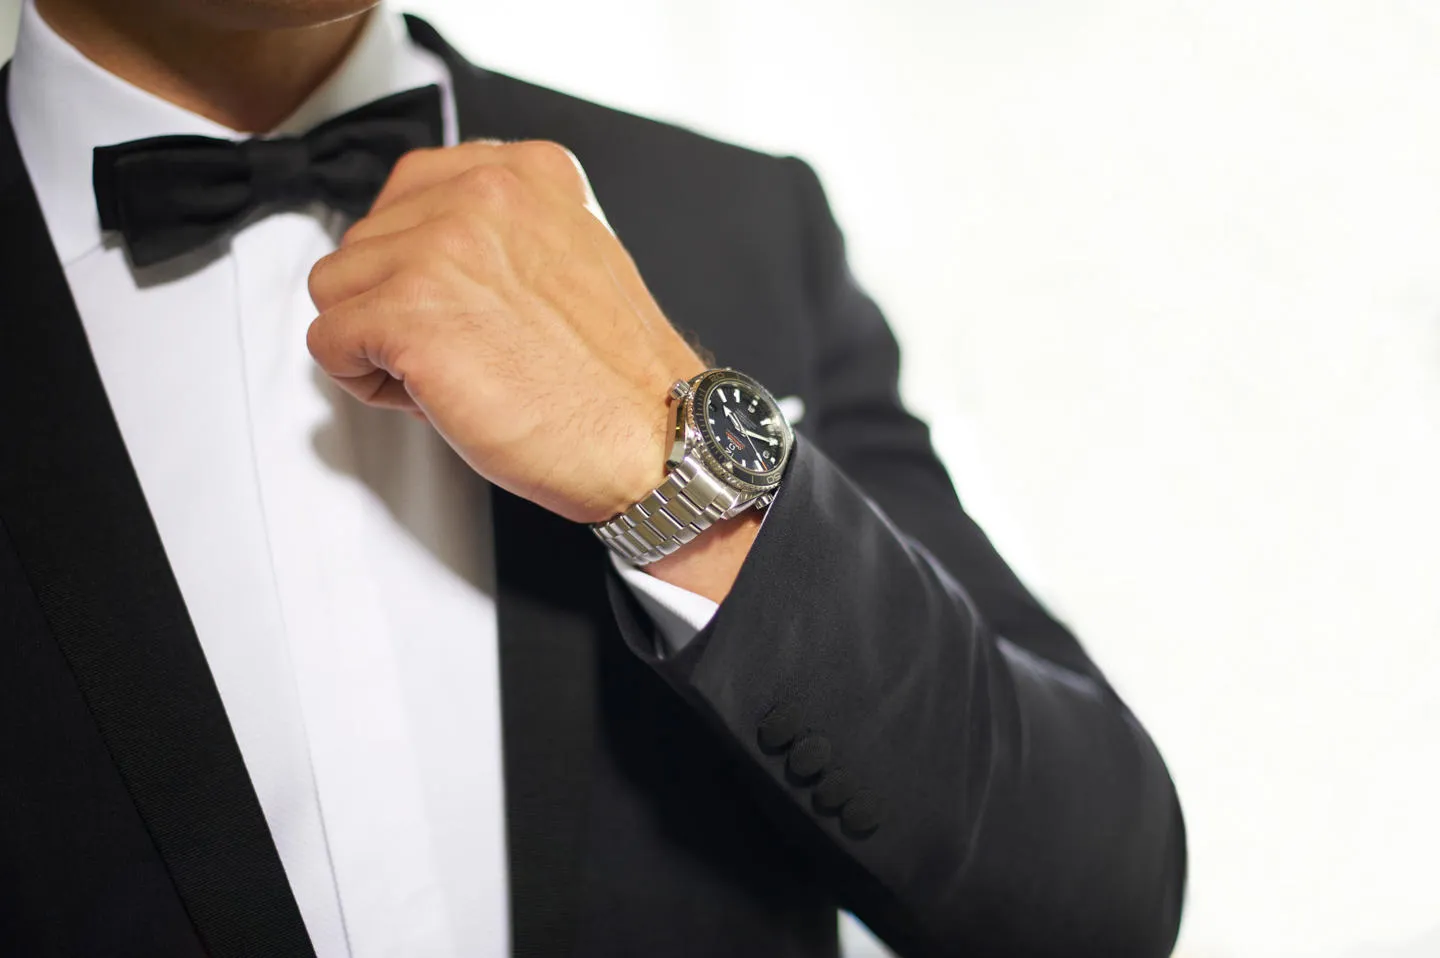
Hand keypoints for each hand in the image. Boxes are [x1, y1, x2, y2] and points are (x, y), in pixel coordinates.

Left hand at [305, 140, 705, 522]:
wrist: (652, 437)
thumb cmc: (613, 375)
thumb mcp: (570, 254)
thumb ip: (501, 229)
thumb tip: (419, 248)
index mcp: (526, 170)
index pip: (409, 191)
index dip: (419, 263)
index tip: (458, 304)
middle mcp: (480, 192)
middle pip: (365, 241)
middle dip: (397, 304)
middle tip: (464, 352)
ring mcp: (439, 247)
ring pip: (335, 288)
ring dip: (375, 340)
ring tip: (447, 374)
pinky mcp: (408, 312)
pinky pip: (328, 343)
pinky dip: (364, 383)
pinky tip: (431, 398)